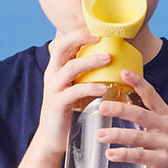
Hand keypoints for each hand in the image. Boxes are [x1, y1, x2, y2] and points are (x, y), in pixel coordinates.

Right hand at [37, 30, 109, 157]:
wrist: (54, 139)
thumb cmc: (71, 113)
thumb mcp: (79, 91)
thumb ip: (89, 78)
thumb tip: (115, 67)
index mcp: (57, 70)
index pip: (64, 44)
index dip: (78, 34)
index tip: (97, 29)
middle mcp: (52, 75)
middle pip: (61, 48)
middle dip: (80, 39)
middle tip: (101, 36)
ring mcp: (54, 89)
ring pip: (70, 68)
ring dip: (90, 61)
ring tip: (108, 58)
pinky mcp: (57, 103)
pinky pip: (74, 91)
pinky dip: (90, 88)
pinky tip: (104, 88)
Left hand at [97, 70, 167, 167]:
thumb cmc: (153, 151)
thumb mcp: (150, 130)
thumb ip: (139, 114)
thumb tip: (110, 93)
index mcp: (165, 115)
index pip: (151, 95)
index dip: (138, 83)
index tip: (122, 72)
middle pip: (142, 115)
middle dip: (121, 110)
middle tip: (101, 107)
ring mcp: (167, 145)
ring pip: (138, 137)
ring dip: (116, 134)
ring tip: (99, 134)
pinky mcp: (162, 162)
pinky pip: (139, 156)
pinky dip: (123, 154)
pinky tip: (109, 154)